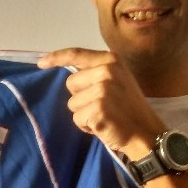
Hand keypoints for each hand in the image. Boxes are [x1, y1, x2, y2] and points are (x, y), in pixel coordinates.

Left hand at [38, 48, 164, 156]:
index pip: (76, 54)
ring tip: (104, 117)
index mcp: (111, 60)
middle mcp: (107, 71)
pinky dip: (86, 126)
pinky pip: (77, 118)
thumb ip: (95, 73)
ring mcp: (103, 89)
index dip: (56, 58)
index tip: (41, 63)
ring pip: (72, 103)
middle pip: (70, 83)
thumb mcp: (117, 81)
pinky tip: (102, 126)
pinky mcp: (98, 108)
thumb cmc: (128, 109)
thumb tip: (68, 75)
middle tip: (102, 106)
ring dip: (83, 114)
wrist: (145, 133)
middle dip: (80, 97)